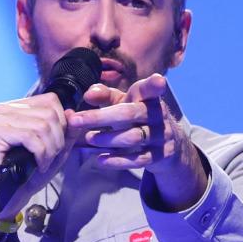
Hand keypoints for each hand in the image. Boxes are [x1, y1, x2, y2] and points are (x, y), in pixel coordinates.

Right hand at [0, 91, 79, 219]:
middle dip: (57, 140)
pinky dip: (40, 154)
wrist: (11, 195)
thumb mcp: (57, 149)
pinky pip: (29, 137)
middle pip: (48, 114)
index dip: (61, 124)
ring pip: (41, 126)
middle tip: (50, 158)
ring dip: (49, 149)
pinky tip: (38, 165)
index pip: (50, 101)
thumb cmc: (30, 172)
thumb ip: (68, 131)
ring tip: (44, 162)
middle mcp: (5, 109)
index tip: (56, 145)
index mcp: (17, 107)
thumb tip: (74, 113)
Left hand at [71, 73, 208, 209]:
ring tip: (89, 139)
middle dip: (100, 117)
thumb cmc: (137, 117)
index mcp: (148, 98)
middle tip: (75, 120)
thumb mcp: (124, 103)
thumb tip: (88, 94)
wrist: (168, 144)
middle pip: (129, 114)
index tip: (158, 81)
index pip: (150, 89)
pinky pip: (138, 159)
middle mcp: (158, 115)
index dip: (154, 84)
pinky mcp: (160, 156)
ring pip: (133, 137)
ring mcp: (161, 136)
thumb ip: (105, 96)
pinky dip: (118, 161)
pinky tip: (100, 160)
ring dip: (108, 139)